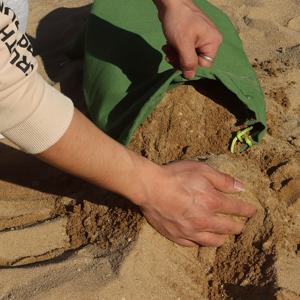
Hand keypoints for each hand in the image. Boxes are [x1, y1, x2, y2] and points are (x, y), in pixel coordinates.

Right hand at [139, 160, 255, 246]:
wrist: (150, 188)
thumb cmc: (175, 176)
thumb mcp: (201, 170)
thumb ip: (222, 180)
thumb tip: (241, 188)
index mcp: (213, 202)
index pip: (237, 209)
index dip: (247, 210)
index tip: (252, 211)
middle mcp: (205, 220)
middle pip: (229, 228)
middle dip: (238, 226)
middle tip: (240, 225)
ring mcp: (191, 231)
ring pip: (214, 241)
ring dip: (223, 237)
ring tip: (224, 234)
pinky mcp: (178, 236)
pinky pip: (194, 245)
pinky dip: (202, 242)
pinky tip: (202, 238)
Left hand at [155, 0, 222, 77]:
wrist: (170, 2)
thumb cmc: (179, 21)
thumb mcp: (183, 44)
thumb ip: (188, 62)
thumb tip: (190, 76)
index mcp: (213, 42)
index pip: (204, 65)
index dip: (190, 65)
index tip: (177, 59)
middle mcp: (210, 41)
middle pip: (195, 61)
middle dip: (180, 60)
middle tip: (169, 53)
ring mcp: (200, 38)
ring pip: (188, 57)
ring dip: (175, 55)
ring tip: (167, 47)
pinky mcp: (191, 37)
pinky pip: (184, 50)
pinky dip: (175, 49)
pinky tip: (168, 44)